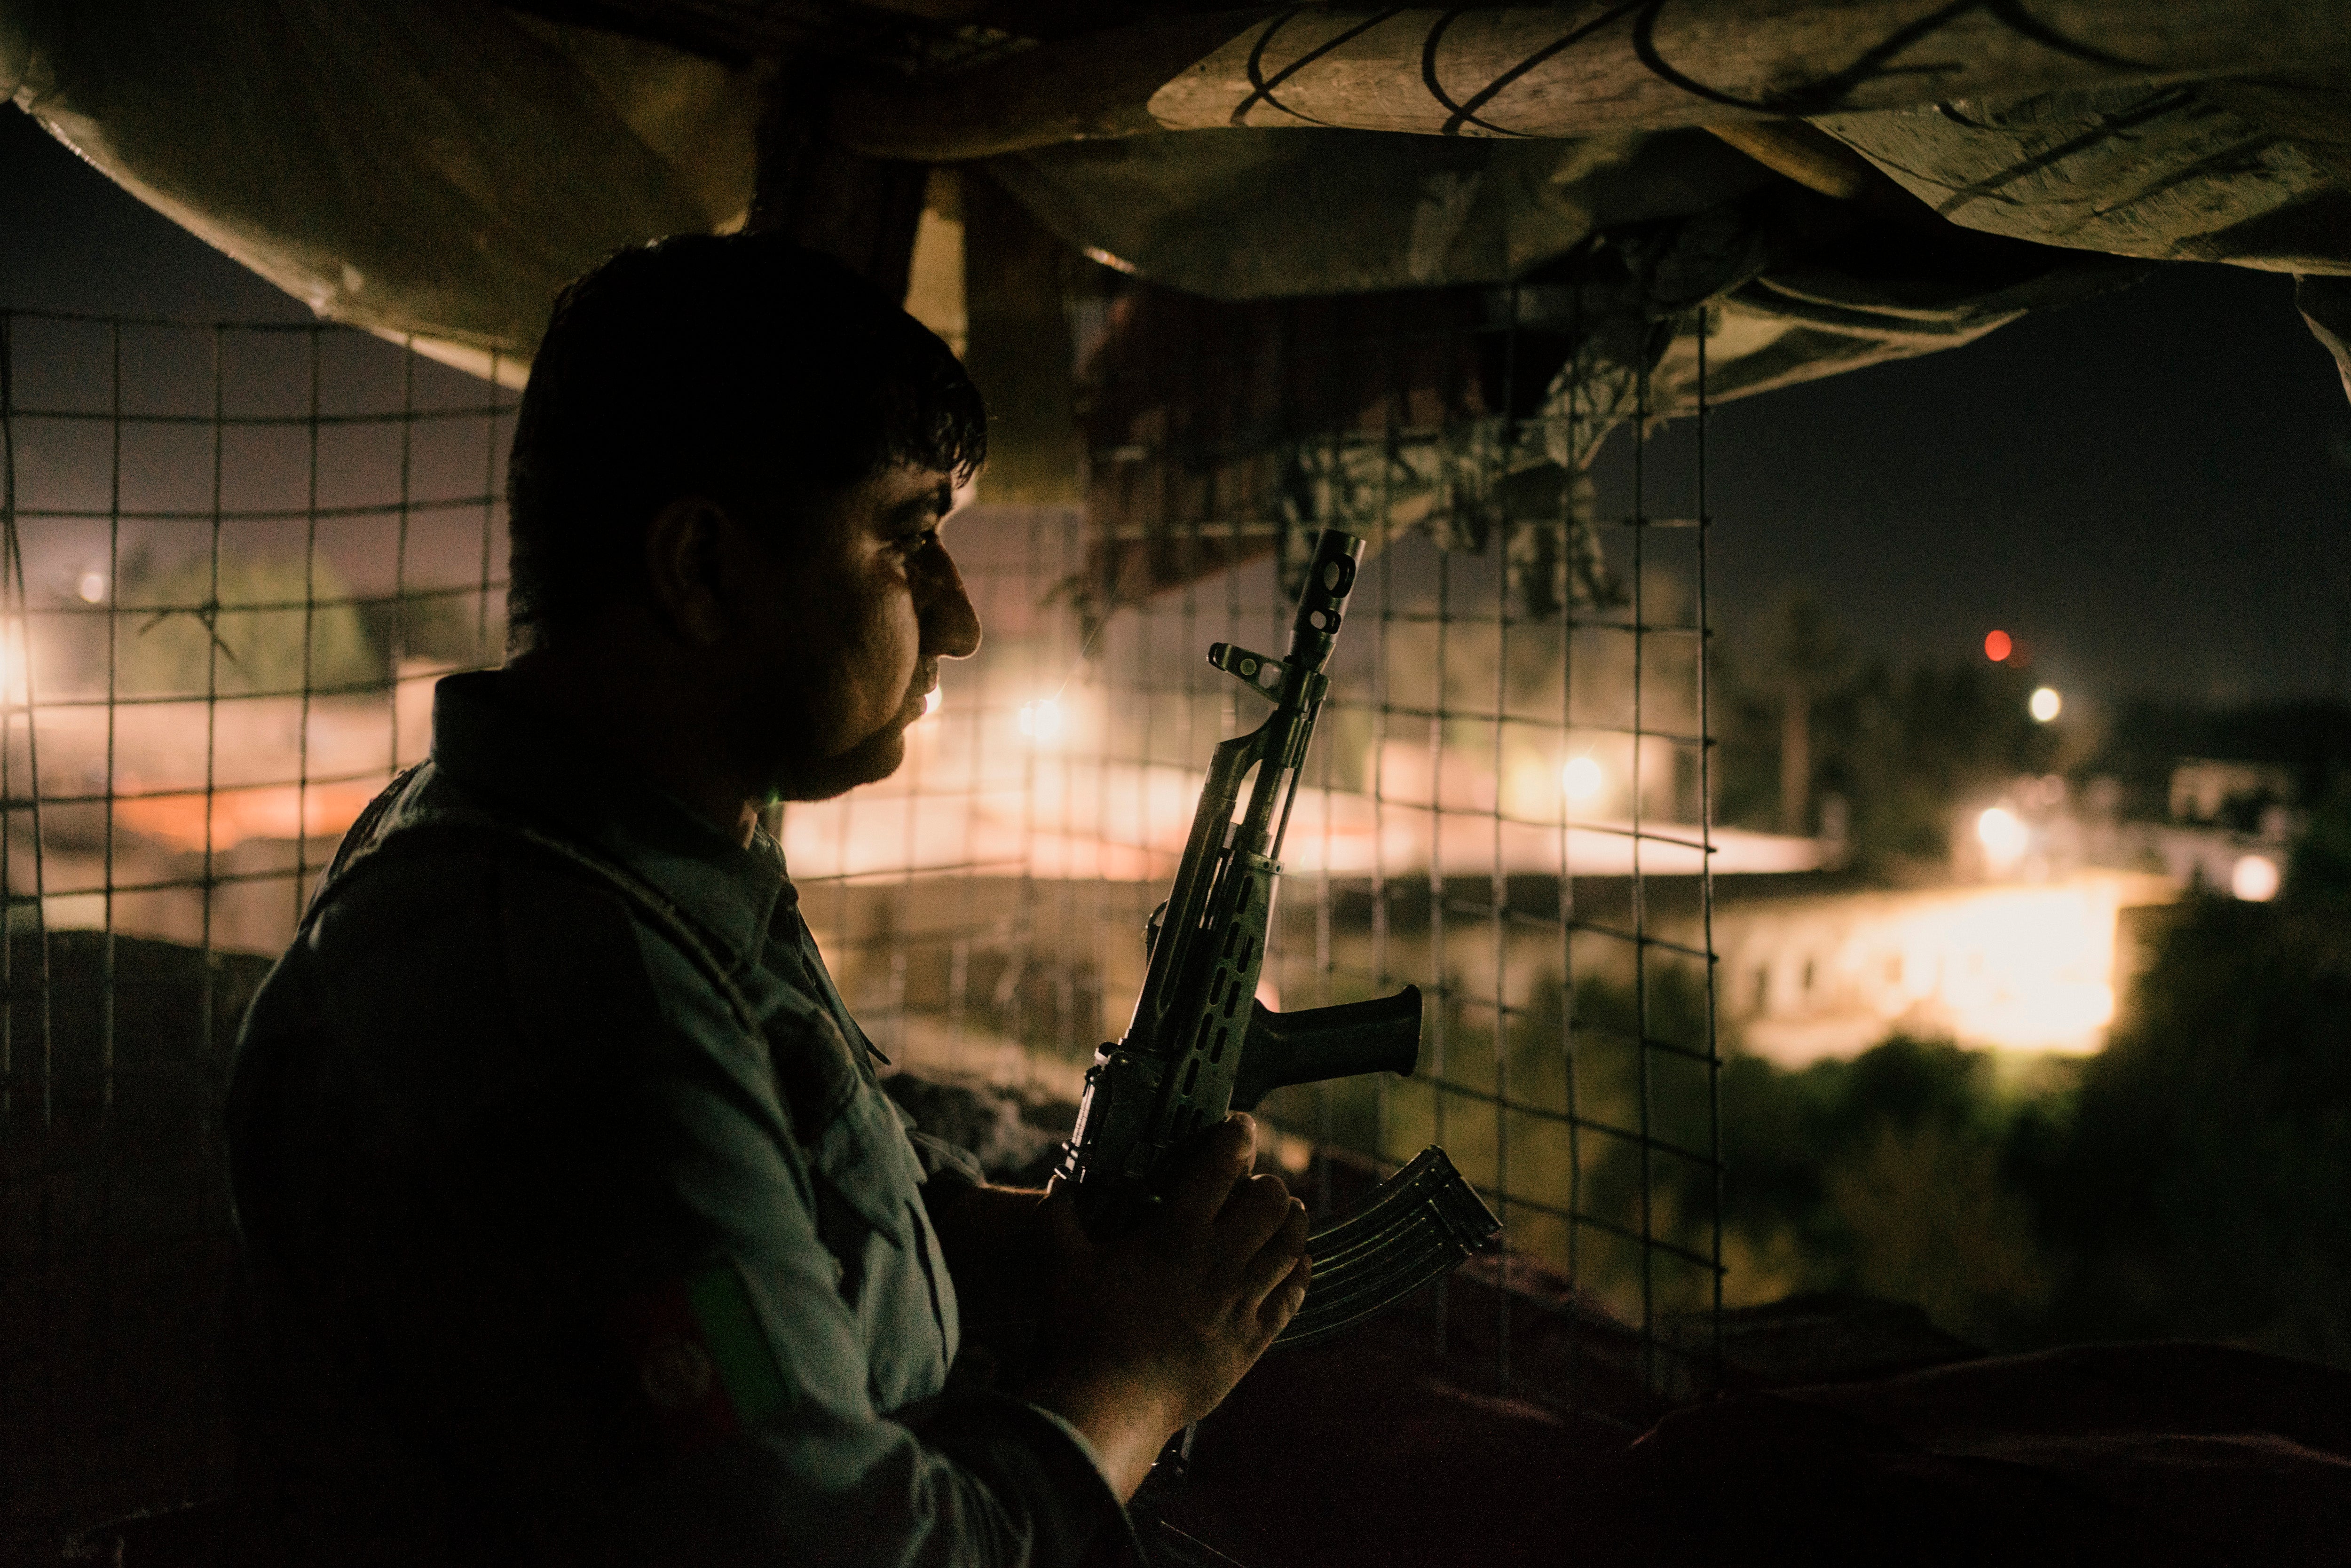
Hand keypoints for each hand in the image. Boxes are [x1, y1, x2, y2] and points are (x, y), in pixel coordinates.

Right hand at [1022, 1114, 1310, 1497]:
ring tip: (1285, 1211)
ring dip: (1292, 1221)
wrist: (1113, 1404)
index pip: (1220, 1168)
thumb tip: (1061, 1186)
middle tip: (1256, 1181)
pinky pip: (1293, 1297)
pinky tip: (1299, 1262)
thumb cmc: (1085, 1331)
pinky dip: (1300, 1273)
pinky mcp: (1252, 1340)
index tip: (1240, 1124)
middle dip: (1268, 1182)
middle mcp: (1220, 1261)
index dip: (1235, 1137)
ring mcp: (1242, 1302)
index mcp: (1177, 1235)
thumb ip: (1060, 1219)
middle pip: (1270, 1202)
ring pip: (1291, 1245)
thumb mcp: (1063, 1266)